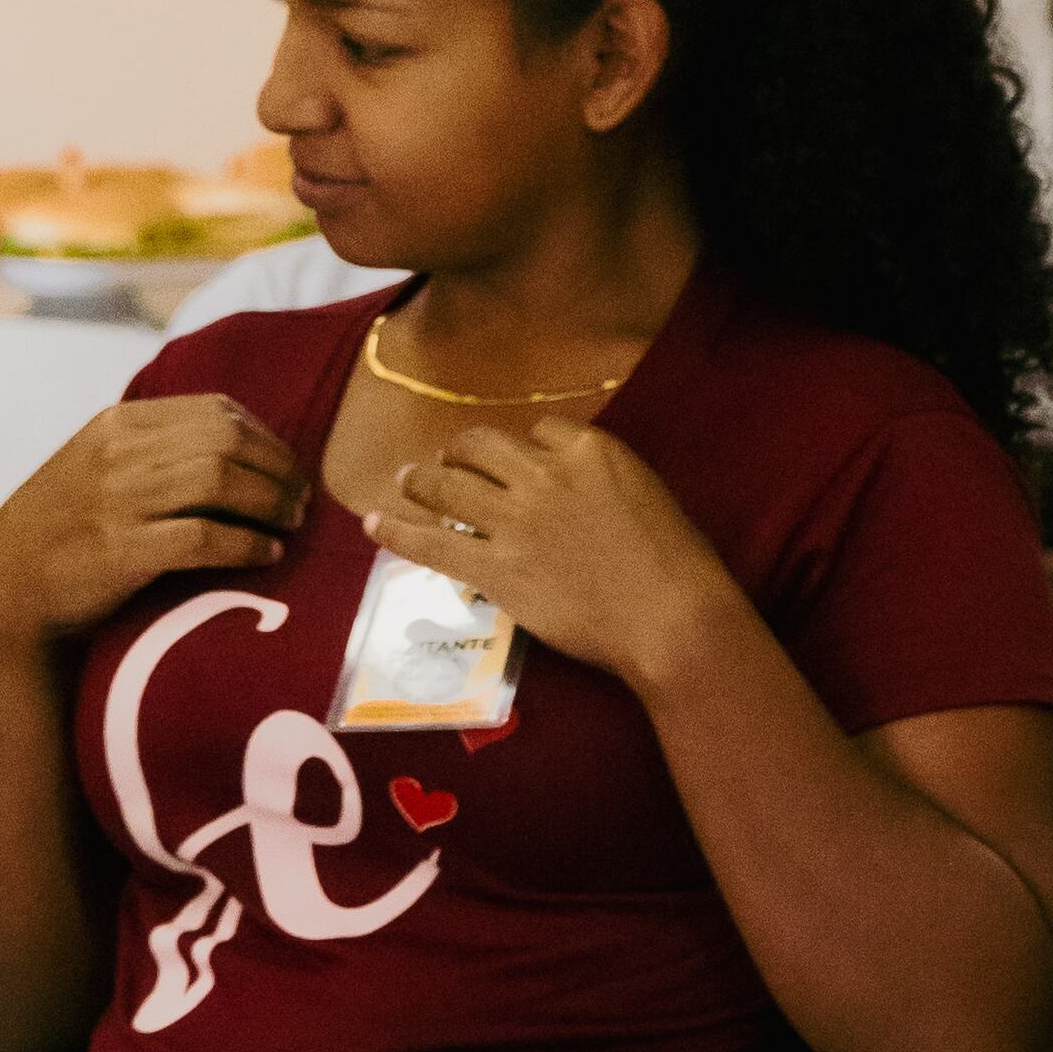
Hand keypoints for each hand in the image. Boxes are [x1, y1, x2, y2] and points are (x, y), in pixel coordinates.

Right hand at [0, 392, 307, 645]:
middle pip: (227, 441)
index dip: (267, 438)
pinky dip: (246, 545)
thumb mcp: (103, 463)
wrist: (10, 581)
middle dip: (279, 470)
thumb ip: (159, 447)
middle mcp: (120, 453)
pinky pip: (204, 537)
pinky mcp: (122, 549)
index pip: (216, 410)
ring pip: (221, 480)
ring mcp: (119, 499)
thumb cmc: (69, 525)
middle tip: (302, 501)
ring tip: (290, 525)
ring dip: (271, 504)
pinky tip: (267, 556)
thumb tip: (243, 447)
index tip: (288, 468)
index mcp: (120, 423)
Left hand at [372, 412, 734, 692]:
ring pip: (447, 485)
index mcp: (589, 452)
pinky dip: (396, 531)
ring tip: (407, 481)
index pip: (542, 431)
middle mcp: (543, 475)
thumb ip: (607, 485)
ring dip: (422, 480)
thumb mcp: (650, 498)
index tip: (523, 463)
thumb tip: (582, 494)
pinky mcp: (494, 568)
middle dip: (461, 451)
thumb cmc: (679, 565)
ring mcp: (514, 521)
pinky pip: (431, 542)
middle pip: (482, 445)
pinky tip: (372, 523)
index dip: (527, 447)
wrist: (672, 619)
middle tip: (450, 462)